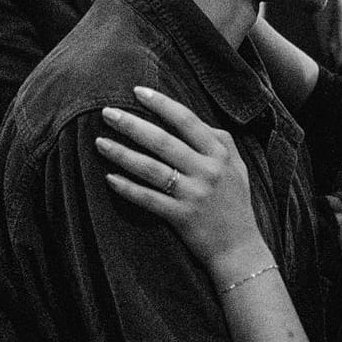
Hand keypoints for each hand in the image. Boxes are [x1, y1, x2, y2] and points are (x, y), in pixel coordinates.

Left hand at [97, 85, 263, 270]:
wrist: (240, 249)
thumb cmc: (235, 203)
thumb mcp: (236, 167)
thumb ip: (219, 141)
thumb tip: (190, 119)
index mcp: (220, 154)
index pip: (187, 121)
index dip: (161, 104)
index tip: (138, 91)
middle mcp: (208, 171)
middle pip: (163, 141)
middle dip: (132, 124)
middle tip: (107, 112)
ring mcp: (194, 194)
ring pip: (151, 169)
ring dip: (122, 154)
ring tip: (100, 142)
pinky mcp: (181, 216)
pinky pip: (148, 199)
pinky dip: (127, 188)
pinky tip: (109, 178)